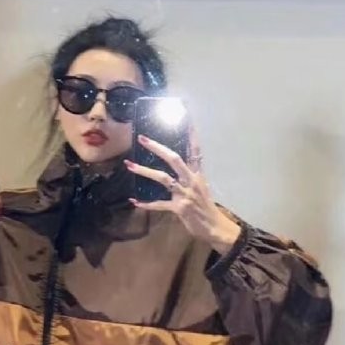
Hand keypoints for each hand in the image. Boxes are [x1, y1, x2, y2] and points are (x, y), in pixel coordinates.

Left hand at [124, 128, 240, 254]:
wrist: (214, 227)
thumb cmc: (206, 207)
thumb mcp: (201, 188)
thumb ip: (189, 177)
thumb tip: (178, 169)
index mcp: (197, 175)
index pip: (195, 150)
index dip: (191, 134)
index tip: (187, 117)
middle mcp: (191, 181)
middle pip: (174, 159)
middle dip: (158, 148)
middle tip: (142, 138)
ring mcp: (185, 194)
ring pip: (163, 178)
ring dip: (144, 171)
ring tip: (129, 165)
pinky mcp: (179, 208)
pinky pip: (159, 205)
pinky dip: (146, 204)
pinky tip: (134, 201)